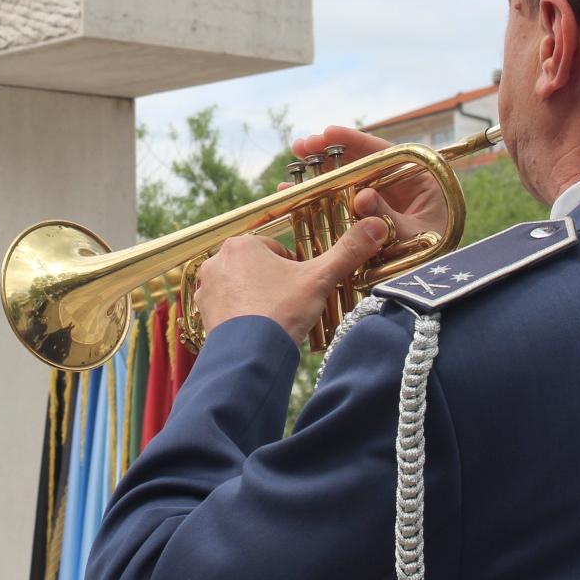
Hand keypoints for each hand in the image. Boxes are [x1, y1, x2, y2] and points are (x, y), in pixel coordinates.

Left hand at [194, 215, 391, 344]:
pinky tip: (256, 330)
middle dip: (275, 284)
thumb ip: (348, 251)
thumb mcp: (319, 279)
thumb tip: (377, 225)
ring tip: (274, 319)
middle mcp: (218, 260)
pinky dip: (242, 315)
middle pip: (258, 267)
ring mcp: (207, 288)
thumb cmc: (282, 311)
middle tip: (290, 306)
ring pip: (242, 287)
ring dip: (258, 298)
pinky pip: (227, 307)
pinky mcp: (203, 311)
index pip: (277, 250)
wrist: (250, 355)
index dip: (295, 270)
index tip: (302, 289)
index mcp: (243, 244)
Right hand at [287, 125, 449, 243]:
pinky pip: (344, 202)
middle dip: (329, 153)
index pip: (386, 153)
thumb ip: (389, 218)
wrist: (431, 284)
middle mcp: (400, 186)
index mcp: (422, 181)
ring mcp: (383, 201)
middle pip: (361, 161)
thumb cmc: (432, 259)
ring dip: (320, 173)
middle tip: (301, 146)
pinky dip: (322, 197)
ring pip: (348, 180)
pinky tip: (298, 193)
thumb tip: (362, 196)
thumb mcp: (414, 238)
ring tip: (294, 166)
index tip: (328, 133)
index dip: (356, 142)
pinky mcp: (368, 218)